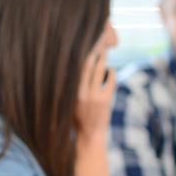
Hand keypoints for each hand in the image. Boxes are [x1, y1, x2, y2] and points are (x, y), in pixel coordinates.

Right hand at [73, 49, 114, 175]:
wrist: (88, 138)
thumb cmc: (74, 119)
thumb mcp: (64, 103)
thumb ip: (66, 88)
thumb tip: (64, 67)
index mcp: (66, 92)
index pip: (70, 67)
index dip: (75, 52)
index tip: (78, 40)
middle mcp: (78, 93)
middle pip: (85, 64)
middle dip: (91, 50)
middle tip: (95, 37)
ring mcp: (92, 96)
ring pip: (98, 70)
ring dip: (102, 58)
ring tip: (104, 49)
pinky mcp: (105, 101)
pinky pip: (109, 81)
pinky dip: (111, 73)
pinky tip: (110, 70)